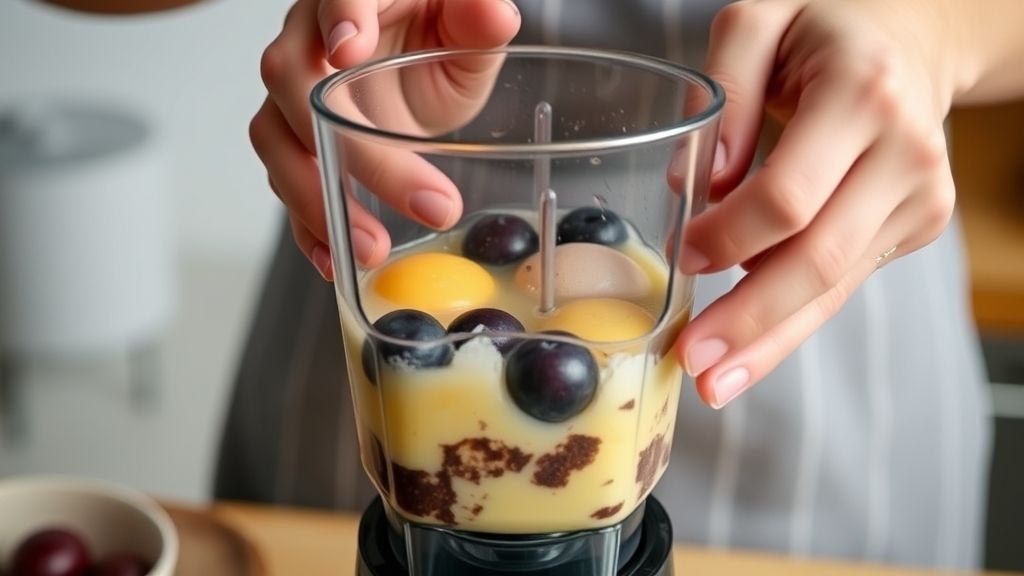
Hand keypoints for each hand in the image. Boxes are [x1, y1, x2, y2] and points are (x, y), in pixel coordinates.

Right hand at [250, 0, 520, 276]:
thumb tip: (495, 12)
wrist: (416, 57)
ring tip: (370, 248)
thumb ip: (480, 17)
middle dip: (353, 149)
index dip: (337, 19)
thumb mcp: (471, 23)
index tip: (346, 51)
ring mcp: (294, 93)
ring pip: (278, 139)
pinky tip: (334, 259)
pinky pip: (286, 182)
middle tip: (419, 198)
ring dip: (318, 200)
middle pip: (297, 83)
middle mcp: (309, 37)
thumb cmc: (438, 31)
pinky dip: (307, 225)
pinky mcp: (296, 142)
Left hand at [675, 0, 958, 407]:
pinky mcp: (915, 225)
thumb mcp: (758, 19)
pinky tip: (751, 349)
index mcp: (861, 95)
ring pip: (834, 288)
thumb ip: (722, 87)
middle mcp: (903, 153)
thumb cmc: (822, 28)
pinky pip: (842, 284)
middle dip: (751, 320)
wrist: (910, 41)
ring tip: (716, 381)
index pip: (789, 195)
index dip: (732, 237)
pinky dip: (793, 320)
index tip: (686, 258)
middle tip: (694, 362)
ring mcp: (918, 196)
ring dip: (771, 341)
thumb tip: (698, 187)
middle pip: (818, 259)